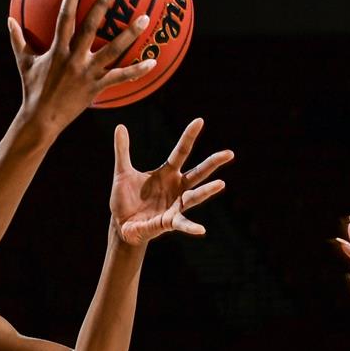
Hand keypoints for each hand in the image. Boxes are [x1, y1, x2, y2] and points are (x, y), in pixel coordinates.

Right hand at [7, 0, 156, 137]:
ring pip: (112, 51)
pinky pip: (120, 77)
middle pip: (90, 29)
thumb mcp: (24, 63)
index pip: (64, 19)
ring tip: (145, 18)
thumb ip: (18, 40)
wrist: (41, 119)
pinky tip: (153, 62)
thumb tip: (8, 20)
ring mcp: (87, 73)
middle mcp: (74, 60)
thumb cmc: (32, 90)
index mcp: (57, 51)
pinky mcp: (96, 88)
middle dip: (102, 8)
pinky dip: (137, 70)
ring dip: (129, 34)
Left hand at [110, 120, 231, 244]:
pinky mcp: (168, 222)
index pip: (181, 152)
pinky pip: (181, 223)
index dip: (189, 137)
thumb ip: (123, 151)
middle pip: (197, 173)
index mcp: (167, 173)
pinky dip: (190, 227)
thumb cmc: (125, 200)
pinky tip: (201, 230)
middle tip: (229, 153)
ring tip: (221, 183)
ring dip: (207, 191)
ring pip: (194, 196)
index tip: (199, 121)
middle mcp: (176, 188)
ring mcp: (174, 205)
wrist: (120, 225)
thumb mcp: (122, 173)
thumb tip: (120, 126)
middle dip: (213, 163)